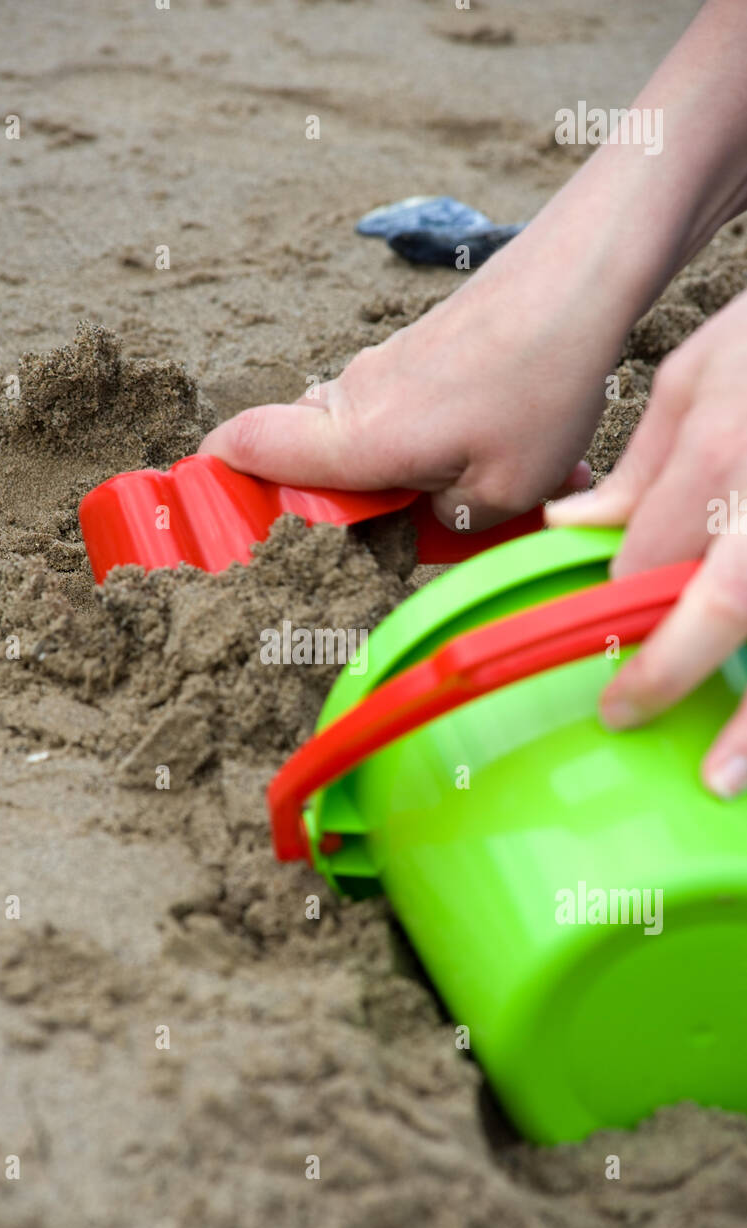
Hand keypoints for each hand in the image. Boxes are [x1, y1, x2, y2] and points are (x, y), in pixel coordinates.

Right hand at [201, 233, 625, 529]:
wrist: (576, 283)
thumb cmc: (538, 389)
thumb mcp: (503, 496)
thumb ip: (446, 526)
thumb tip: (424, 519)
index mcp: (355, 439)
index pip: (246, 447)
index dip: (216, 478)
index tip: (218, 512)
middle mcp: (351, 399)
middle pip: (297, 453)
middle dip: (324, 501)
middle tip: (377, 534)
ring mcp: (379, 370)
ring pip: (354, 435)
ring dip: (394, 473)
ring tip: (467, 495)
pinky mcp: (412, 354)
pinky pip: (394, 410)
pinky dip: (426, 441)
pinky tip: (493, 455)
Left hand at [547, 288, 746, 797]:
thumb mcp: (697, 375)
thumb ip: (641, 465)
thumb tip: (569, 525)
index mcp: (724, 451)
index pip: (650, 557)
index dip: (619, 610)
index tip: (598, 650)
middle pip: (729, 601)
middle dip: (673, 669)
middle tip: (623, 714)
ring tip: (722, 779)